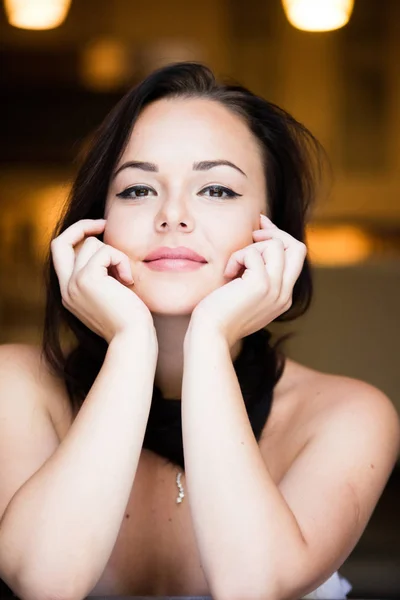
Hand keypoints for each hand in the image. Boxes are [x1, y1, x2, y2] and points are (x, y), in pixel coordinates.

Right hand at [51, 219, 154, 343]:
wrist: (133, 338)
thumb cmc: (130, 320)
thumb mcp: (111, 295)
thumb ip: (103, 277)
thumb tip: (108, 252)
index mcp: (69, 293)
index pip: (60, 254)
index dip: (76, 236)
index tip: (99, 230)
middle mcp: (66, 289)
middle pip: (60, 242)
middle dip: (82, 226)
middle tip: (105, 224)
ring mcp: (73, 284)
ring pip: (92, 244)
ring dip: (116, 255)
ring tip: (127, 278)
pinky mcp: (86, 279)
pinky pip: (106, 251)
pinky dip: (122, 261)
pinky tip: (129, 281)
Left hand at [189, 214, 306, 348]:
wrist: (210, 335)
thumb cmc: (219, 315)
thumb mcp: (244, 295)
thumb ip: (257, 277)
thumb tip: (255, 245)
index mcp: (283, 297)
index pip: (295, 258)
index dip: (279, 238)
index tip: (259, 230)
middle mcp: (284, 294)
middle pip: (298, 248)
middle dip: (274, 233)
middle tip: (251, 235)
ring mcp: (275, 290)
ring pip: (276, 245)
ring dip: (250, 248)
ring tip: (233, 266)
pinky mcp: (260, 285)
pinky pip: (253, 254)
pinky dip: (237, 257)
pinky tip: (227, 274)